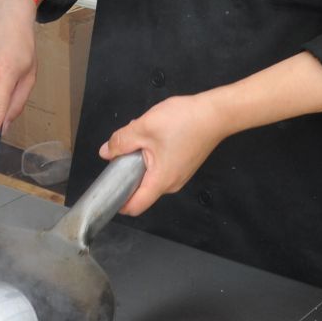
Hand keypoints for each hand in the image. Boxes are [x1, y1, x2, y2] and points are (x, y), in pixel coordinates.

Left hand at [99, 94, 231, 216]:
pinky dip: (152, 154)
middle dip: (127, 169)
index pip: (135, 206)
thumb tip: (106, 152)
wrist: (216, 113)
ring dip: (140, 158)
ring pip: (150, 174)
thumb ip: (121, 142)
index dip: (118, 202)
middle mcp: (172, 184)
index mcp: (161, 181)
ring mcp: (180, 175)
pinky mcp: (184, 165)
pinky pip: (160, 166)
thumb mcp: (143, 128)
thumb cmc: (184, 121)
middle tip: (125, 146)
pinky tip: (155, 134)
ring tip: (142, 133)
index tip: (107, 190)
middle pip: (140, 188)